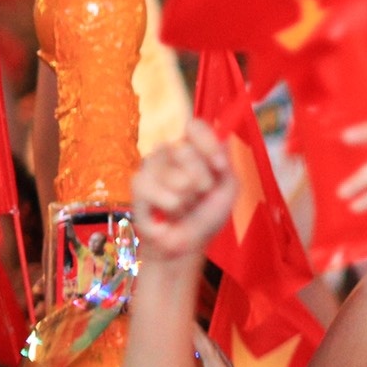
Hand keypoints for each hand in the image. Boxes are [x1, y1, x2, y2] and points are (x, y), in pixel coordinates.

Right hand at [131, 122, 238, 264]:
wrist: (190, 240)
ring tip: (186, 204)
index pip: (194, 126)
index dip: (207, 144)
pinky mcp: (138, 184)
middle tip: (202, 193)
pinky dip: (171, 207)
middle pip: (185, 151)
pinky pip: (158, 192)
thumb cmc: (208, 211)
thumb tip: (221, 143)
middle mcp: (170, 151)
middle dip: (202, 179)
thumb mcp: (228, 186)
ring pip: (175, 176)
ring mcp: (151, 166)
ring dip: (188, 197)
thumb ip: (225, 162)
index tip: (220, 166)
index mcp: (192, 146)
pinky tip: (169, 212)